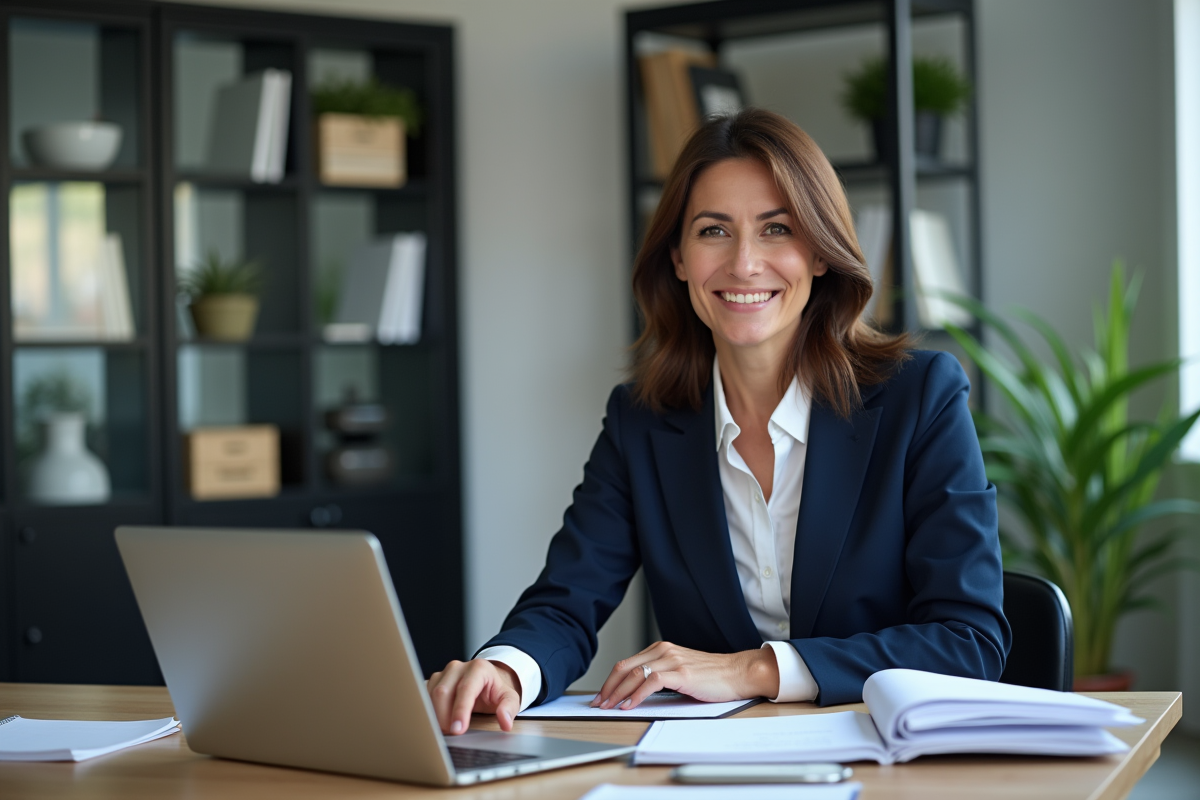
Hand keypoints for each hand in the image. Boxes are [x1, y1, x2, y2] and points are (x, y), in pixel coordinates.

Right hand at [426, 659, 521, 734]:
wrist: (486, 681)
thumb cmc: (495, 691)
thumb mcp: (509, 698)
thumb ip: (508, 708)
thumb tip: (505, 722)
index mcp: (478, 668)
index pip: (466, 689)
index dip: (460, 711)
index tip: (457, 730)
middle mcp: (458, 667)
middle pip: (443, 692)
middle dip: (444, 716)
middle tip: (450, 735)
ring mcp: (444, 673)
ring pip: (431, 694)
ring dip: (434, 715)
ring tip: (443, 731)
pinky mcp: (434, 681)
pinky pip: (425, 696)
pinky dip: (428, 711)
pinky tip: (434, 723)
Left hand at [590, 641, 778, 710]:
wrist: (737, 673)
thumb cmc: (711, 676)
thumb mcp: (680, 671)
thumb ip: (660, 676)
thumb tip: (635, 693)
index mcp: (661, 649)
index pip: (627, 664)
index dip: (610, 680)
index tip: (602, 695)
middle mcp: (663, 651)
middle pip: (624, 667)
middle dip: (608, 687)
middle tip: (598, 703)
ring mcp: (672, 660)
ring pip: (634, 674)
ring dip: (617, 692)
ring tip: (609, 706)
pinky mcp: (681, 673)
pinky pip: (650, 682)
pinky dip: (636, 695)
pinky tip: (629, 705)